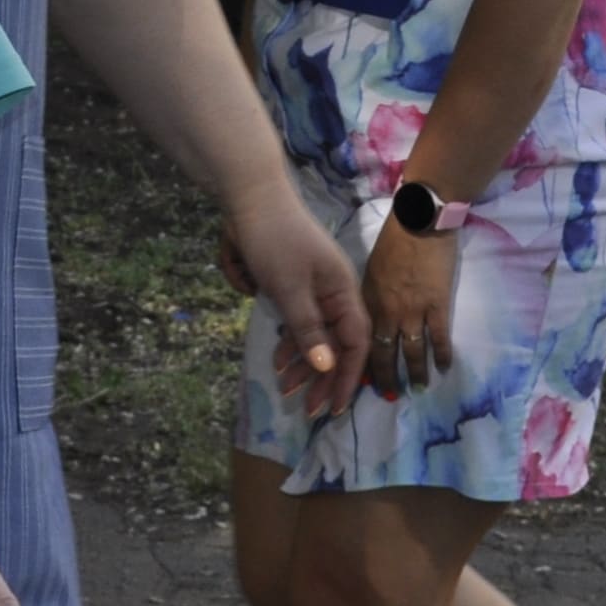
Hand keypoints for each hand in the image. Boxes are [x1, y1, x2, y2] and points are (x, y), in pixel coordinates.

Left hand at [225, 187, 369, 417]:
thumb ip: (308, 330)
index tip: (333, 408)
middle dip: (322, 377)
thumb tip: (326, 367)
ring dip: (302, 362)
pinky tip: (277, 359)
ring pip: (315, 335)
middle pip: (337, 343)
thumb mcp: (290, 290)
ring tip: (285, 389)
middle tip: (306, 409)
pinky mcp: (295, 283)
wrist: (250, 196)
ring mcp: (315, 287)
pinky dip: (289, 339)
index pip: (355, 343)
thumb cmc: (274, 241)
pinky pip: (298, 320)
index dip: (346, 378)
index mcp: (343, 291)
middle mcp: (335, 292)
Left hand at [360, 208, 458, 400]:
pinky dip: (441, 356)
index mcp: (368, 301)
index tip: (362, 381)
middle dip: (386, 379)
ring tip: (419, 388)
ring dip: (415, 373)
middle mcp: (387, 311)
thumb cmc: (394, 240)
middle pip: (384, 353)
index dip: (361, 364)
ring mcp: (413, 310)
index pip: (361, 341)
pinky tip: (444, 368)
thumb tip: (368, 321)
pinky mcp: (437, 305)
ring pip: (411, 352)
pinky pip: (439, 338)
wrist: (421, 221)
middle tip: (391, 397)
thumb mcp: (371, 270)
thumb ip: (370, 298)